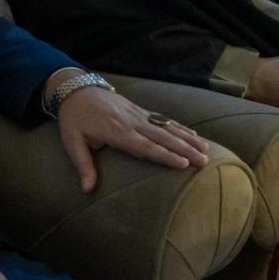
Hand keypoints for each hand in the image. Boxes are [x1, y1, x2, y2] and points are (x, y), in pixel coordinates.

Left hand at [53, 83, 209, 191]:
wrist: (76, 89)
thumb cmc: (74, 119)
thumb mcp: (72, 142)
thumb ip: (83, 165)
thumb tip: (87, 190)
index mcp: (117, 132)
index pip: (145, 146)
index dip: (164, 155)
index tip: (182, 164)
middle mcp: (132, 122)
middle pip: (163, 137)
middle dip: (185, 149)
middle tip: (204, 161)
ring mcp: (139, 115)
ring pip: (168, 127)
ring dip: (188, 139)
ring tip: (206, 150)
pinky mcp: (141, 111)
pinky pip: (164, 120)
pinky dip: (181, 128)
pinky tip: (194, 135)